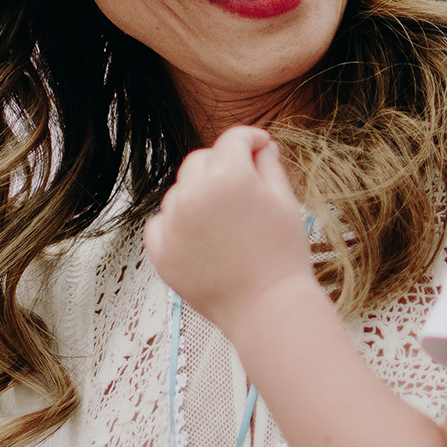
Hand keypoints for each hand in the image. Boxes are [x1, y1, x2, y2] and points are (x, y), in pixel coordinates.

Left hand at [143, 127, 313, 329]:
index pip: (233, 139)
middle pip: (200, 160)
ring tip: (224, 218)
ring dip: (197, 194)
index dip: (250, 138)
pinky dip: (176, 224)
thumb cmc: (283, 256)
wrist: (268, 308)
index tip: (259, 145)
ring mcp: (173, 223)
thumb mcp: (285, 202)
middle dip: (221, 164)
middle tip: (243, 183)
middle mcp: (195, 194)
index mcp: (229, 176)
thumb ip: (270, 167)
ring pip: (179, 191)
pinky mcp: (161, 252)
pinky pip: (161, 223)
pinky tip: (199, 236)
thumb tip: (261, 148)